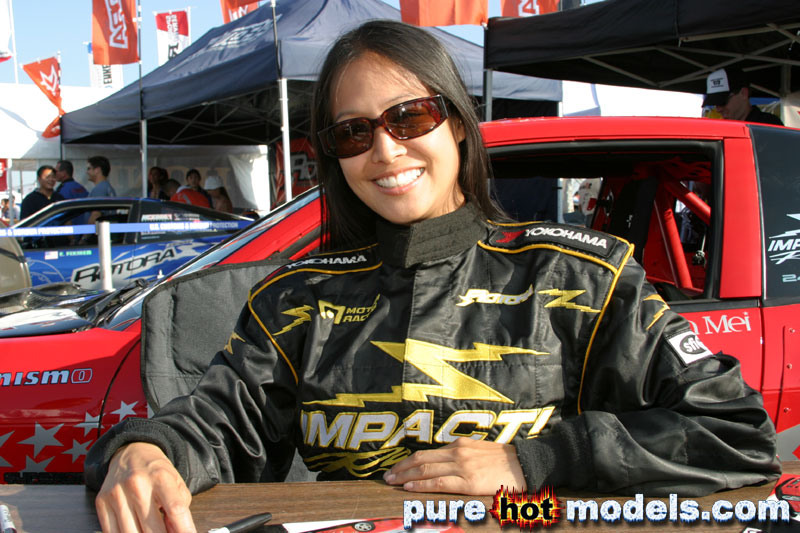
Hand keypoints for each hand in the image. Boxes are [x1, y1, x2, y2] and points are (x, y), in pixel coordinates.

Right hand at [94, 442, 195, 532]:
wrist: (131, 452)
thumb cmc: (156, 470)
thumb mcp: (176, 481)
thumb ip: (181, 507)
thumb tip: (178, 532)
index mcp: (160, 476)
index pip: (175, 508)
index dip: (184, 528)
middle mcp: (137, 485)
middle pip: (152, 528)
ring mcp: (117, 494)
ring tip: (152, 531)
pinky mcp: (101, 502)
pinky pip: (112, 532)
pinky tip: (136, 530)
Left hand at [382, 438, 525, 495]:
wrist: (527, 464)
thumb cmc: (505, 462)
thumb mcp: (480, 452)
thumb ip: (462, 456)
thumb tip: (444, 465)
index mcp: (459, 445)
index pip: (427, 454)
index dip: (409, 462)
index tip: (396, 468)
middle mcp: (457, 453)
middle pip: (421, 460)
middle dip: (401, 468)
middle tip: (387, 476)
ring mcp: (462, 466)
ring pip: (426, 470)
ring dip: (405, 476)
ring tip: (392, 482)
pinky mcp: (469, 481)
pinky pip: (439, 482)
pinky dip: (421, 485)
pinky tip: (409, 487)